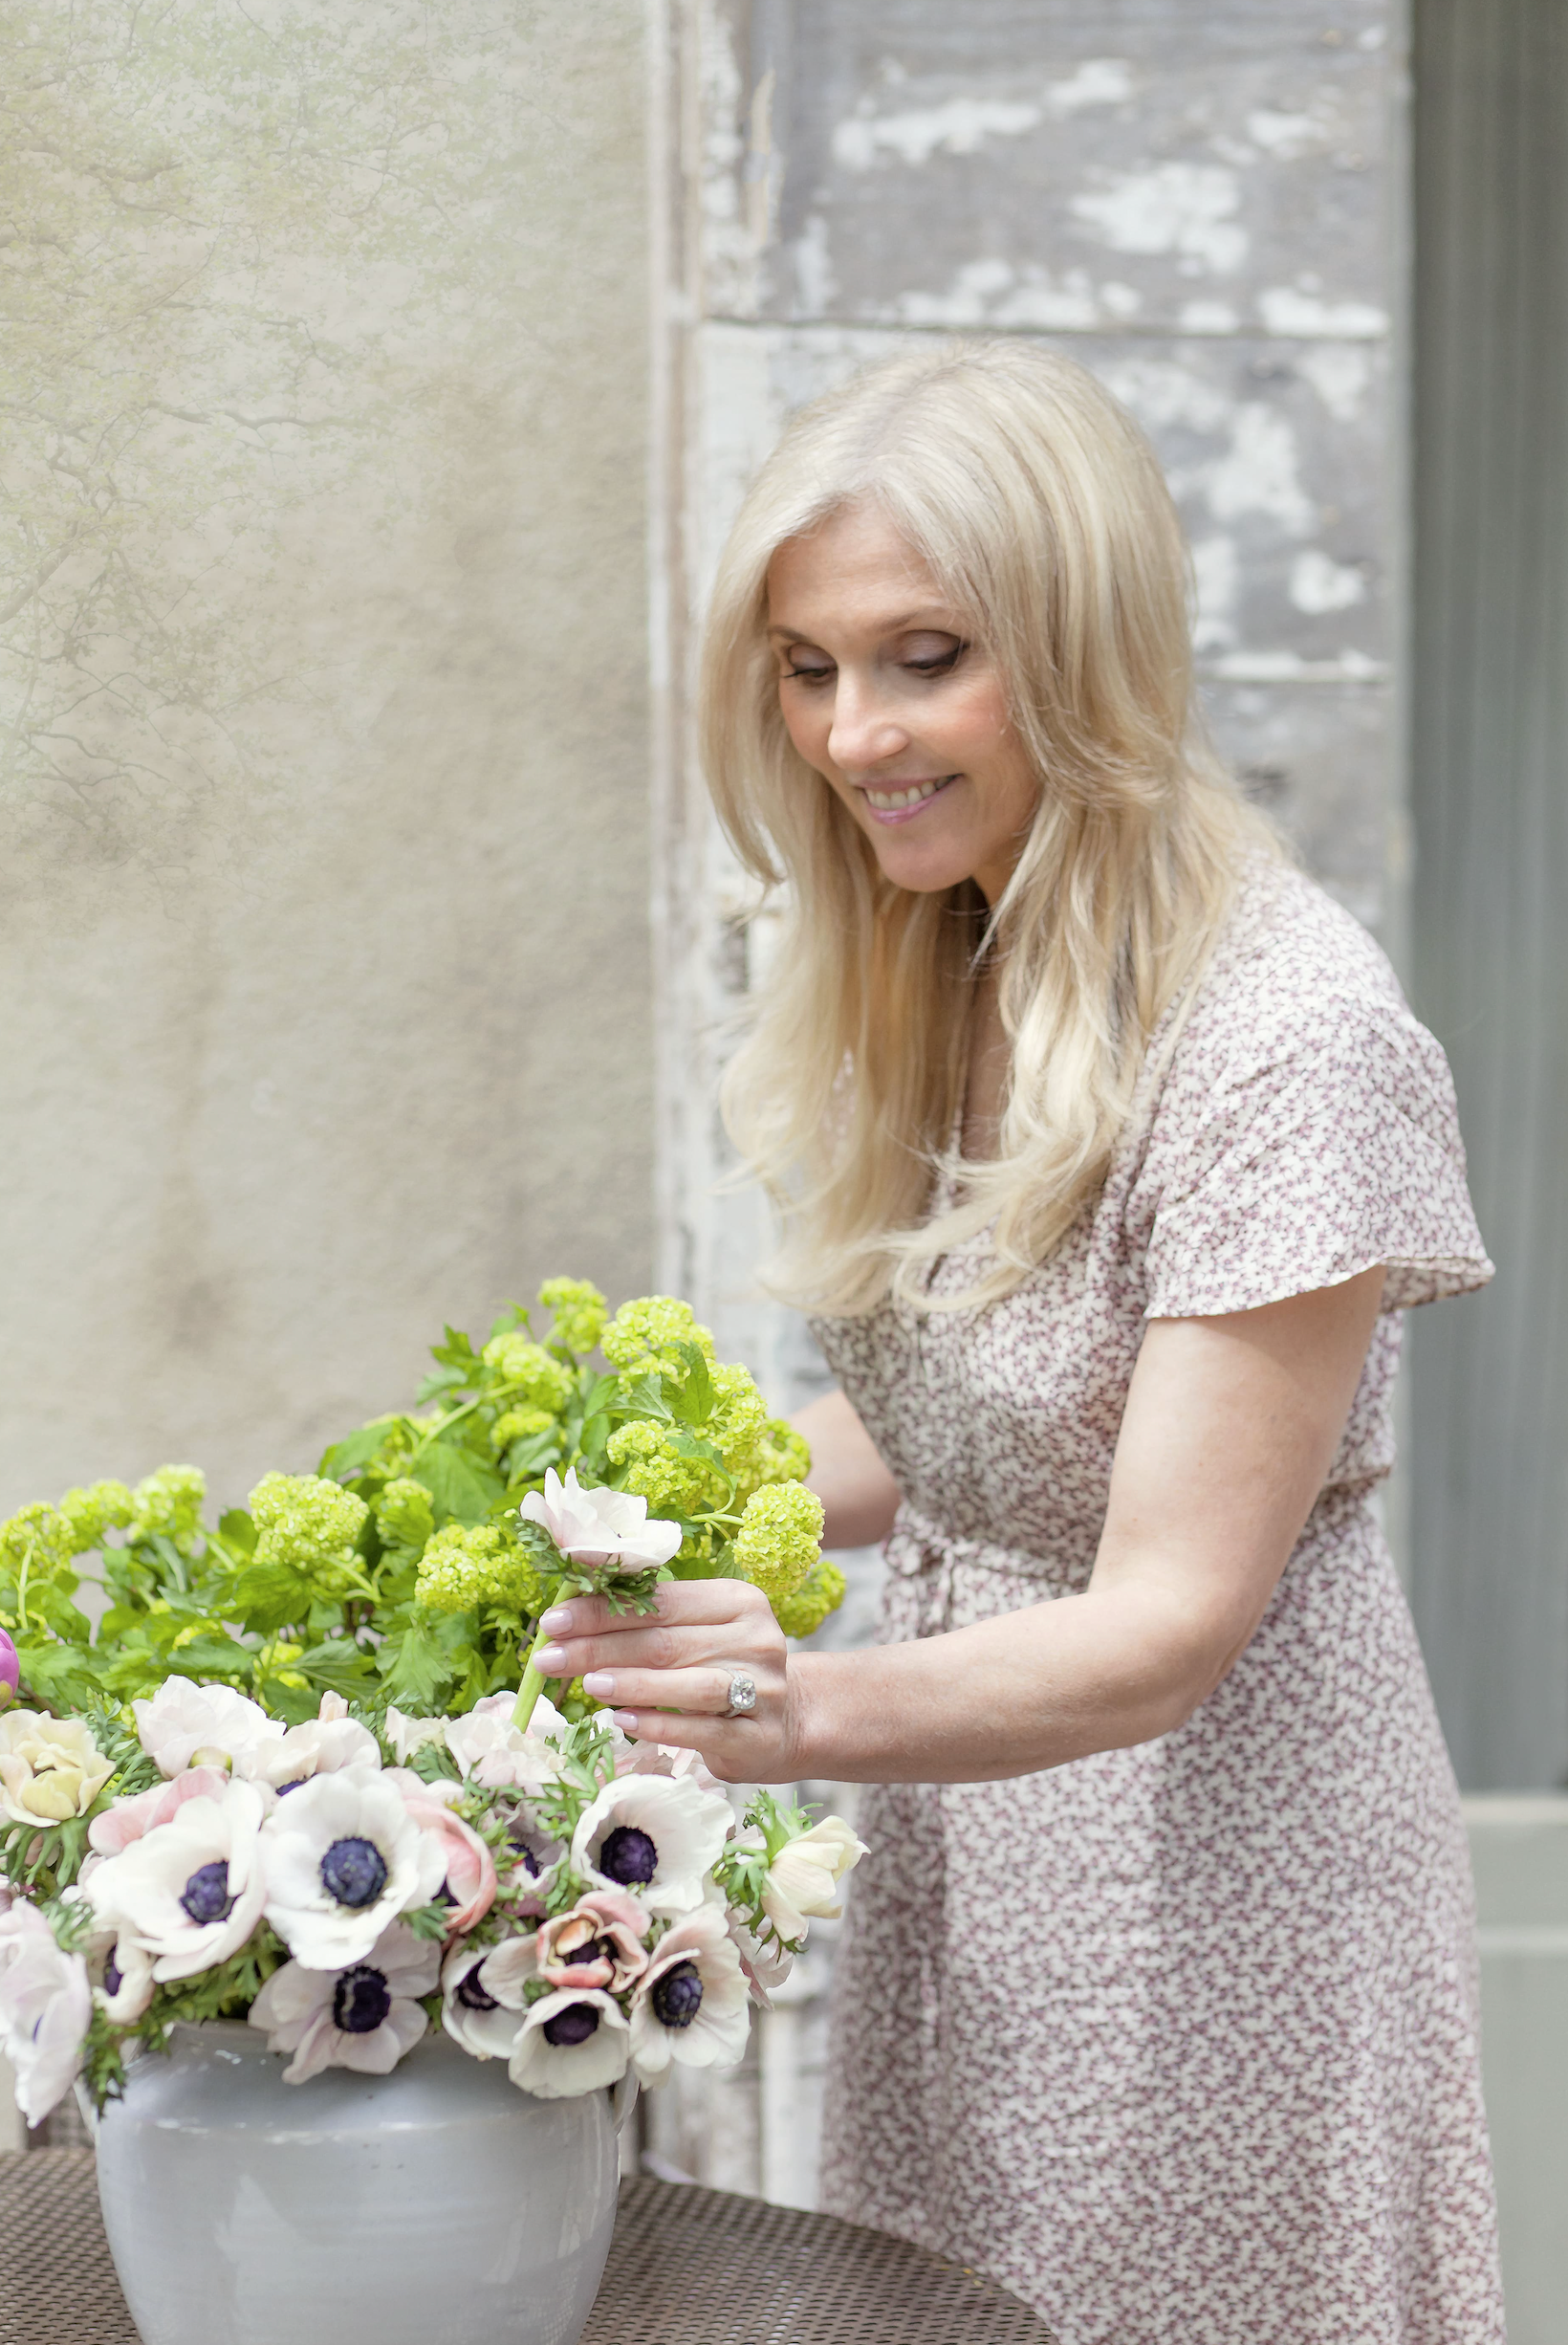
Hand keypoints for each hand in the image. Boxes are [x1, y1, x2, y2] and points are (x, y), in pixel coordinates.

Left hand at [530, 1580, 798, 1783]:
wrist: (790, 1722)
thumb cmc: (724, 1668)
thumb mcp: (699, 1634)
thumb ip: (650, 1622)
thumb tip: (570, 1618)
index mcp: (737, 1600)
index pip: (659, 1601)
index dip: (602, 1610)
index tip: (553, 1622)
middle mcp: (755, 1638)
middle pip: (665, 1641)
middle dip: (599, 1648)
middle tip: (549, 1657)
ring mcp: (763, 1688)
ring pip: (688, 1682)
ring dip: (632, 1683)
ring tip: (586, 1684)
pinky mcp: (759, 1736)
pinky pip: (702, 1728)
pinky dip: (660, 1723)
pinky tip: (623, 1720)